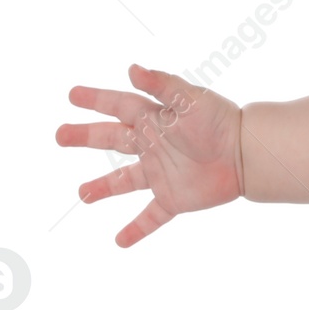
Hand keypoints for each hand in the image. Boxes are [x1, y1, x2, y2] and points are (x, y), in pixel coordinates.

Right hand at [56, 63, 242, 246]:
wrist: (248, 155)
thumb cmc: (221, 121)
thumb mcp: (190, 99)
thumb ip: (161, 85)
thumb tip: (131, 68)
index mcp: (155, 119)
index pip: (119, 106)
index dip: (96, 100)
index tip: (73, 95)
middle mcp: (153, 145)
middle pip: (112, 140)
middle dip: (86, 137)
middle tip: (60, 135)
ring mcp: (161, 173)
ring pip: (124, 181)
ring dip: (103, 188)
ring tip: (82, 195)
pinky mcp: (174, 198)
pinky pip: (151, 216)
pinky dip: (136, 229)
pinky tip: (119, 241)